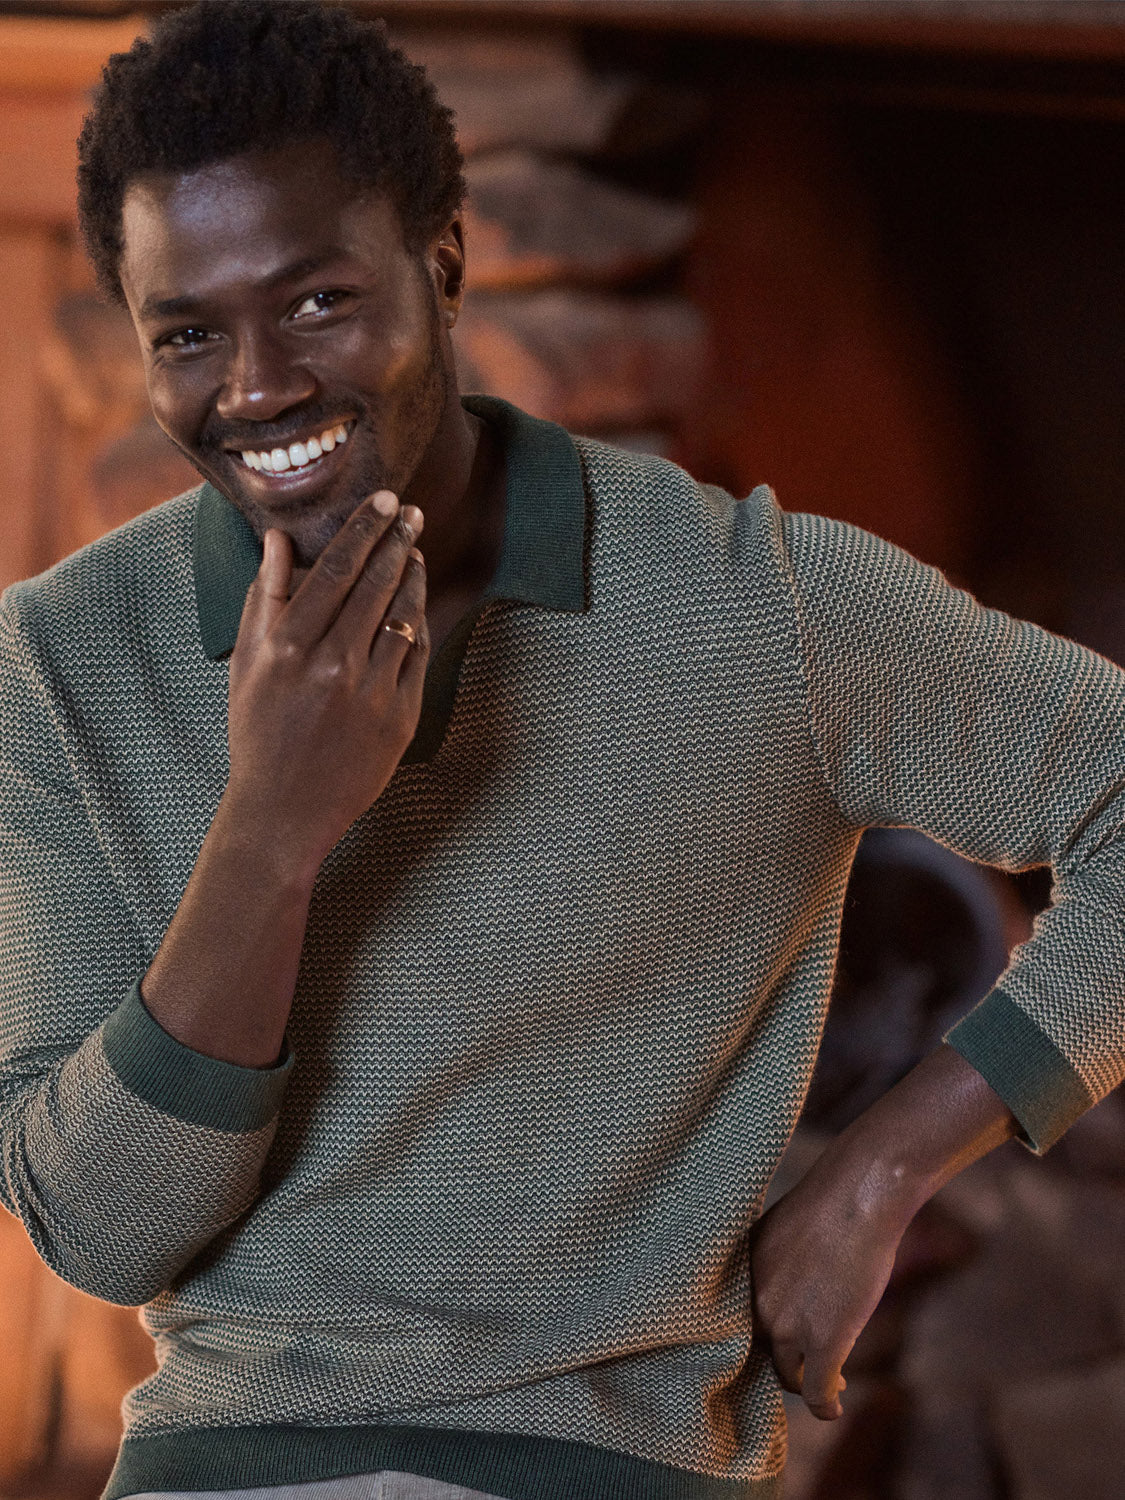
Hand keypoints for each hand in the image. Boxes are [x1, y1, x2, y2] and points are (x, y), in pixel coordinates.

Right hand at [225, 490, 429, 870]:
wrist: (284, 810)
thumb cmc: (258, 732)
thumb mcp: (247, 664)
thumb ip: (264, 598)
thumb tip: (277, 540)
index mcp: (289, 646)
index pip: (335, 568)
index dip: (364, 528)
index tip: (384, 500)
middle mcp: (333, 663)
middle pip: (376, 583)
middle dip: (397, 540)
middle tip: (412, 513)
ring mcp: (371, 691)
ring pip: (404, 615)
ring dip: (413, 577)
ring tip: (414, 552)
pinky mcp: (400, 717)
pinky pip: (417, 656)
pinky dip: (417, 624)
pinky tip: (414, 605)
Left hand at [749, 1150, 912, 1419]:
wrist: (857, 1196)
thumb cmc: (825, 1204)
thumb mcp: (777, 1234)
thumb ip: (767, 1268)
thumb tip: (776, 1291)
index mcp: (738, 1277)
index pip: (729, 1328)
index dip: (751, 1342)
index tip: (770, 1349)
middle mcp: (753, 1305)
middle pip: (756, 1354)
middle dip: (779, 1363)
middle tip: (802, 1367)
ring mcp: (786, 1326)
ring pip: (787, 1376)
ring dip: (806, 1383)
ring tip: (828, 1382)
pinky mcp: (823, 1341)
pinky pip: (818, 1392)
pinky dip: (826, 1406)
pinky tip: (836, 1408)